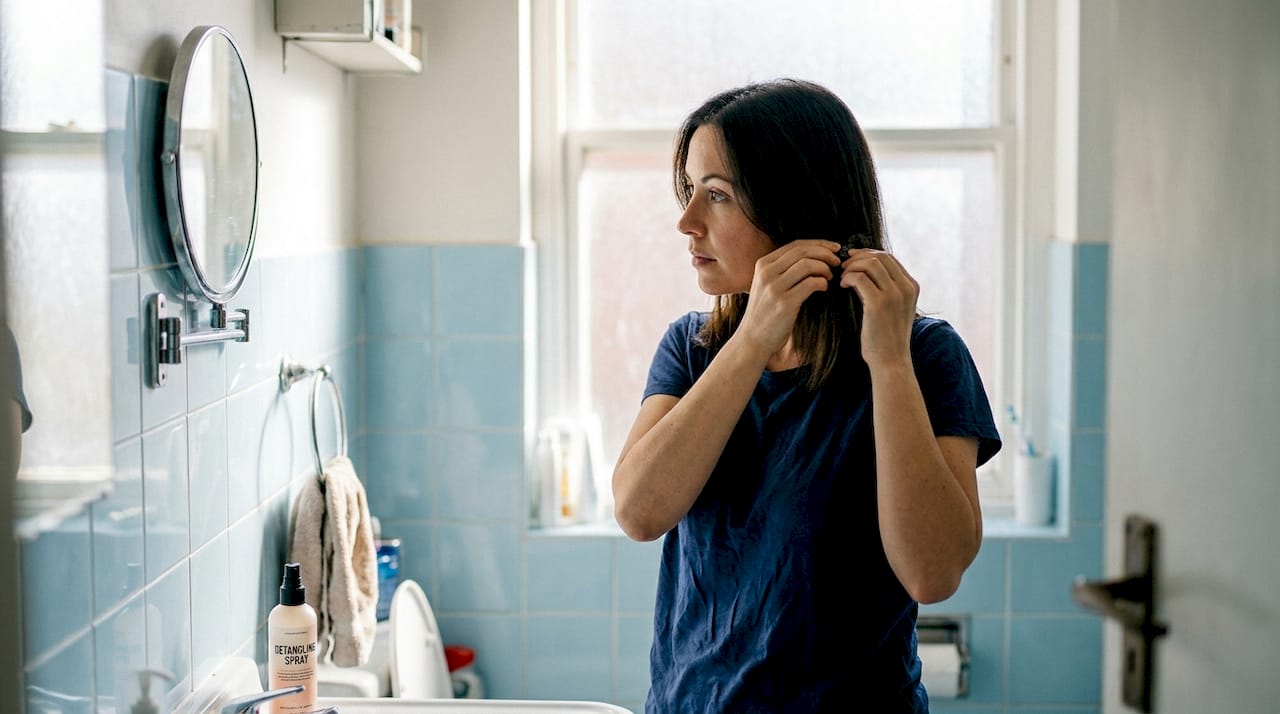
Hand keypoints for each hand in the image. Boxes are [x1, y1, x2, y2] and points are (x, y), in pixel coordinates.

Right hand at [736, 240, 841, 356]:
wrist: (752, 340)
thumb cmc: (765, 313)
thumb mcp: (766, 285)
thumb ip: (782, 270)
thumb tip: (813, 256)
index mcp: (763, 265)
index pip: (796, 245)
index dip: (819, 244)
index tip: (834, 248)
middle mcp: (767, 273)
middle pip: (803, 252)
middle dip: (825, 253)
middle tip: (837, 262)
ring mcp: (774, 288)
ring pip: (808, 265)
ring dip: (825, 269)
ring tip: (830, 277)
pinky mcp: (784, 303)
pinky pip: (811, 284)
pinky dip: (822, 283)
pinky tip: (823, 288)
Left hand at [837, 249, 918, 367]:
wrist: (890, 361)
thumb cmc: (887, 337)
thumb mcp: (893, 308)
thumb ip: (885, 288)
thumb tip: (862, 270)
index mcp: (911, 286)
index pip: (889, 258)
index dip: (868, 254)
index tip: (852, 258)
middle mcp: (906, 287)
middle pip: (880, 257)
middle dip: (858, 257)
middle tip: (843, 266)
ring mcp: (894, 295)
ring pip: (870, 264)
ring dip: (851, 266)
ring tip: (842, 277)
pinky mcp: (879, 304)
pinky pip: (859, 277)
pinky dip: (847, 277)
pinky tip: (842, 286)